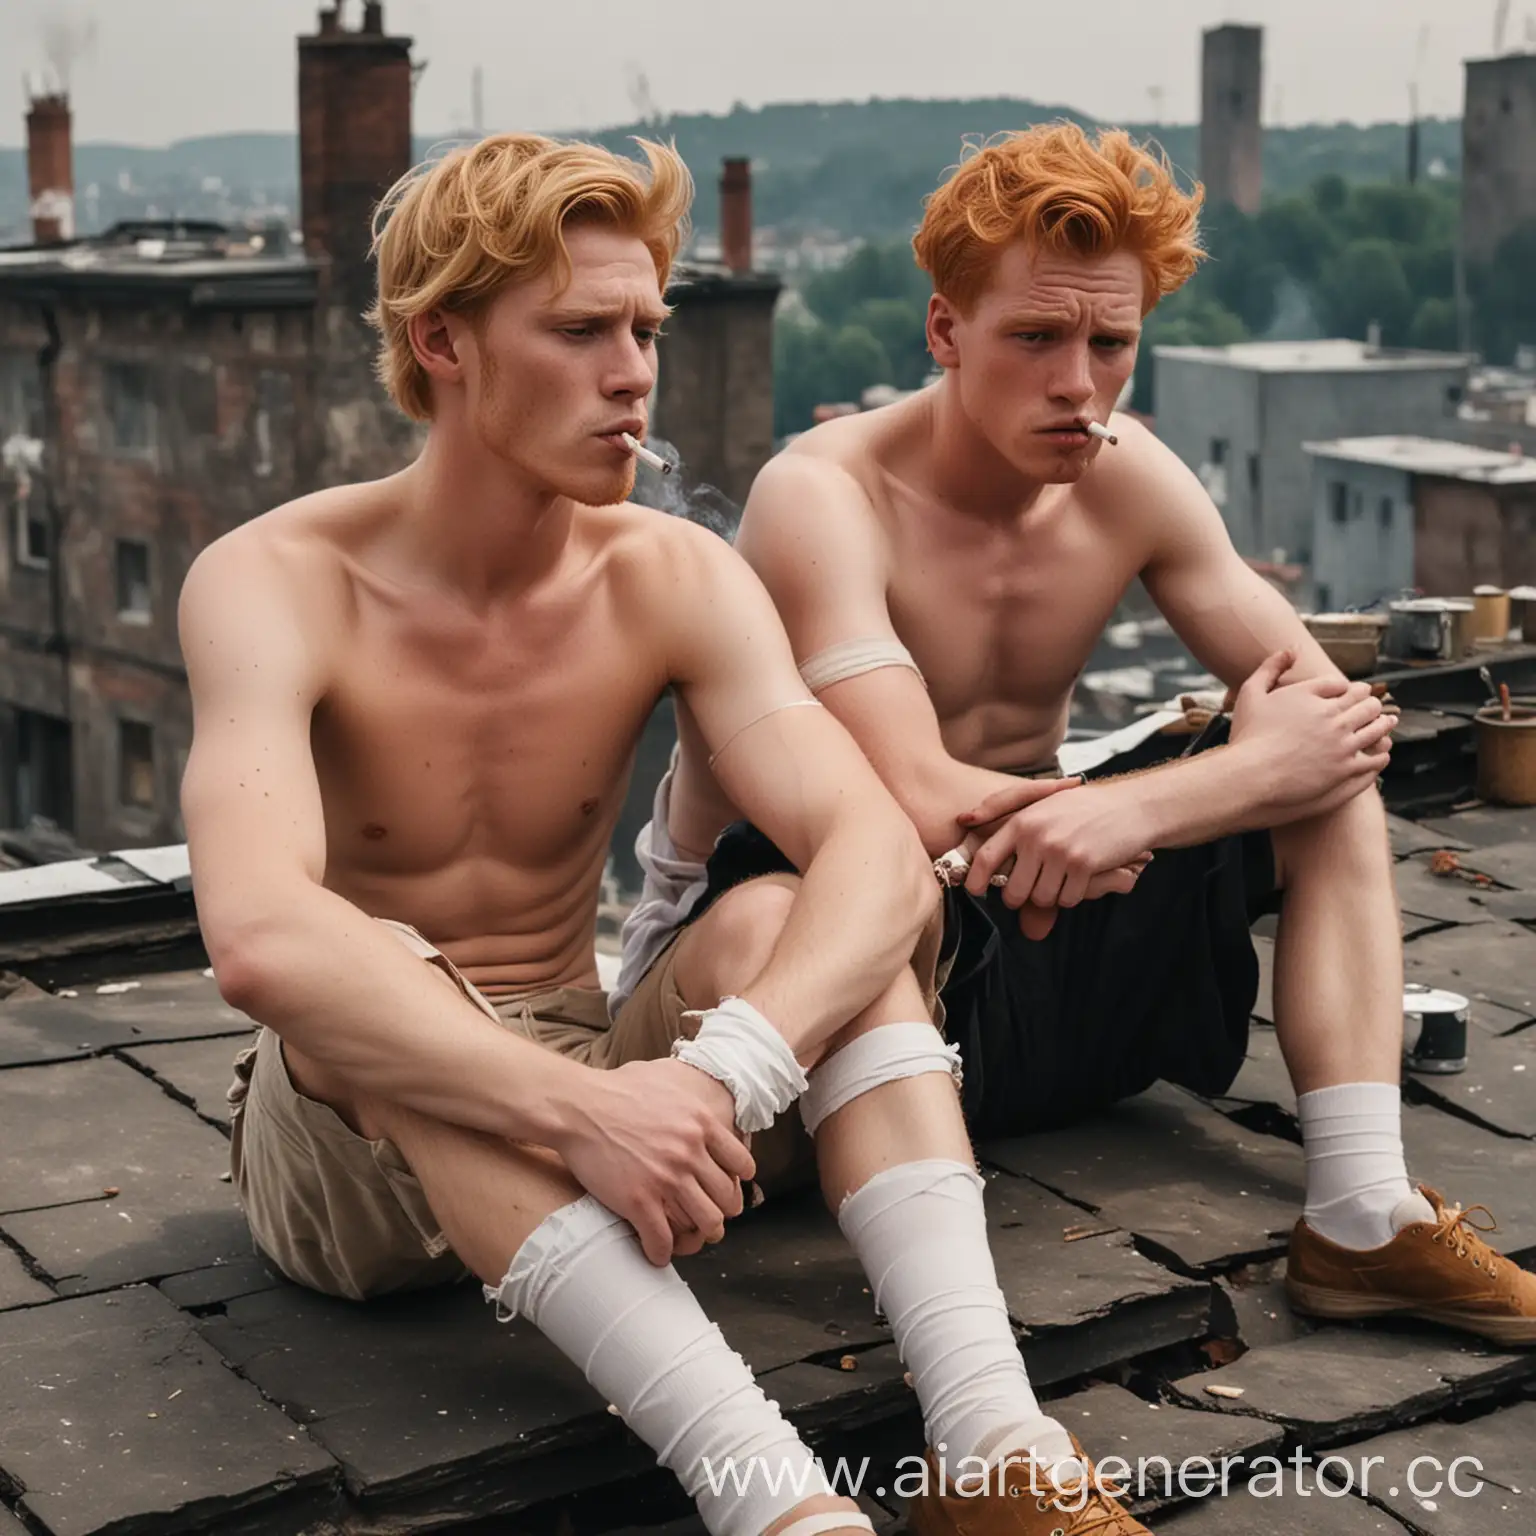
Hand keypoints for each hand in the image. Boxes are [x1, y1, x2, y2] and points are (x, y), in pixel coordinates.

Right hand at [552, 1058, 754, 1265]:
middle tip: (710, 1213)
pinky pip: (663, 1240)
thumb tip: (699, 1088)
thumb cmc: (616, 1088)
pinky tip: (657, 1252)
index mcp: (701, 1123)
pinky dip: (662, 1252)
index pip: (742, 1164)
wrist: (578, 1107)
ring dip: (701, 1234)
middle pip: (728, 1198)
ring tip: (690, 1236)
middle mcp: (690, 1153)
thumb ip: (689, 1092)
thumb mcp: (665, 1078)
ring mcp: (666, 1179)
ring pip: (707, 1223)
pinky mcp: (638, 1201)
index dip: (736, 1179)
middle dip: (722, 1210)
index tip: (726, 1185)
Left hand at [955, 778, 1154, 938]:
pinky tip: (1080, 877)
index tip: (976, 891)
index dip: (974, 881)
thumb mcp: (1040, 798)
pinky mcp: (1084, 865)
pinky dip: (1073, 896)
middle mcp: (1037, 837)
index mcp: (1022, 821)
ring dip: (1051, 896)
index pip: (984, 857)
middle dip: (1021, 897)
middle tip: (1034, 887)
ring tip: (1062, 875)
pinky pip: (1067, 900)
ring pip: (1041, 899)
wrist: (1130, 807)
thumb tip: (964, 819)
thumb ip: (1000, 807)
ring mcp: (1060, 852)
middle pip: (1013, 891)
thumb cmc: (1081, 806)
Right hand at [1229, 648, 1394, 811]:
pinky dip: (1381, 753)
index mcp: (1312, 696)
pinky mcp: (1345, 768)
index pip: (1343, 685)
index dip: (1350, 688)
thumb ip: (1270, 667)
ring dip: (1383, 723)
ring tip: (1387, 723)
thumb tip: (1291, 649)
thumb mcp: (1251, 693)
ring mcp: (1342, 743)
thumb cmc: (1248, 735)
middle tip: (1374, 705)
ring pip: (1376, 728)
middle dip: (1370, 702)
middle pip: (1365, 703)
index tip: (1353, 691)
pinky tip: (1381, 753)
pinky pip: (1375, 758)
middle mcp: (1332, 716)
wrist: (1251, 775)